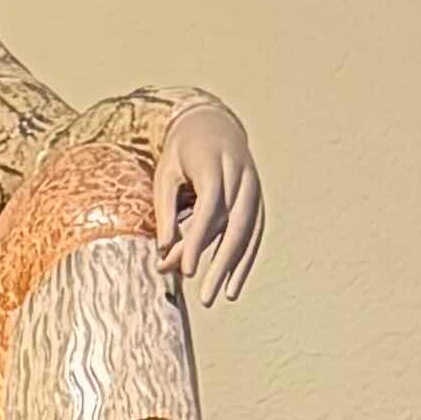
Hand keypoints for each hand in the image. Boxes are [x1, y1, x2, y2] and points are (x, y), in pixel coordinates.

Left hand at [153, 92, 264, 309]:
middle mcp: (238, 172)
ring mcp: (252, 183)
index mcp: (213, 162)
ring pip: (248, 229)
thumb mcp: (165, 173)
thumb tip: (163, 250)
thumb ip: (165, 210)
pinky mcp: (256, 196)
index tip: (187, 271)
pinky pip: (255, 230)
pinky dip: (245, 257)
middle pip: (233, 222)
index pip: (209, 206)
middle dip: (220, 262)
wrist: (212, 122)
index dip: (198, 239)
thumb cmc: (182, 151)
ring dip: (236, 265)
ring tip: (223, 296)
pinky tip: (234, 283)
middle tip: (206, 297)